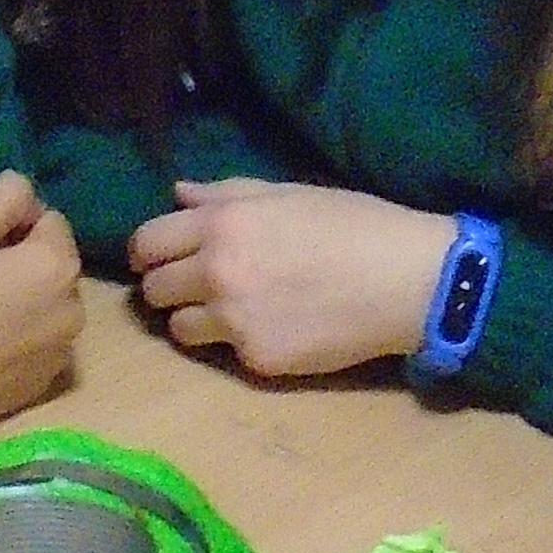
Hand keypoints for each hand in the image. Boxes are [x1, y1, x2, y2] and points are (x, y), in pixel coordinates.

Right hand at [0, 170, 81, 475]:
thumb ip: (3, 197)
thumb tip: (26, 185)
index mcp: (58, 268)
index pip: (51, 221)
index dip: (13, 222)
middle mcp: (73, 312)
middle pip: (53, 267)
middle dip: (23, 263)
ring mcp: (58, 356)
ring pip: (46, 308)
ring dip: (23, 301)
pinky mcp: (37, 388)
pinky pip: (36, 346)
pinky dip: (17, 338)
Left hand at [127, 178, 453, 379]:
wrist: (406, 280)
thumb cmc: (354, 224)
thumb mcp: (289, 193)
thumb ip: (226, 194)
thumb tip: (178, 194)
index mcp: (222, 224)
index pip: (147, 243)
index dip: (147, 253)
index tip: (158, 260)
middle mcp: (217, 272)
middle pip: (154, 290)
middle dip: (168, 286)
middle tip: (196, 286)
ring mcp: (234, 320)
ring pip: (178, 328)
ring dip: (195, 319)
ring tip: (230, 312)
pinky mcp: (257, 359)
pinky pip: (225, 353)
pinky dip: (239, 342)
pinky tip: (273, 327)